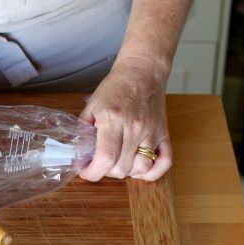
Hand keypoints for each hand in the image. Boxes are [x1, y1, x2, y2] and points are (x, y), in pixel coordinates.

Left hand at [78, 57, 172, 181]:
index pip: (106, 158)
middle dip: (106, 171)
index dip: (92, 172)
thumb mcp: (91, 107)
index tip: (85, 171)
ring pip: (142, 168)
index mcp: (113, 119)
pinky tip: (139, 166)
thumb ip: (83, 132)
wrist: (142, 72)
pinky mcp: (164, 134)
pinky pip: (164, 163)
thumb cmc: (115, 88)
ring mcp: (152, 132)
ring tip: (118, 161)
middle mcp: (135, 128)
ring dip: (127, 171)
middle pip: (122, 167)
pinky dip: (151, 172)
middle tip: (100, 161)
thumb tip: (79, 157)